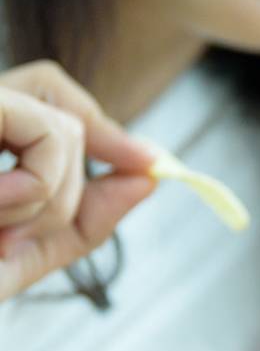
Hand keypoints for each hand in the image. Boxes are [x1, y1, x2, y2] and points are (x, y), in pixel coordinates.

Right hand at [0, 60, 157, 301]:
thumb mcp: (18, 253)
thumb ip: (82, 219)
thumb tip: (150, 175)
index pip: (47, 97)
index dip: (104, 131)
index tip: (149, 170)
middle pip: (59, 102)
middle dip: (74, 179)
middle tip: (22, 235)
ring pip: (61, 129)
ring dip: (48, 201)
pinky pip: (48, 137)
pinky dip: (38, 191)